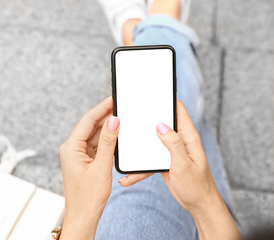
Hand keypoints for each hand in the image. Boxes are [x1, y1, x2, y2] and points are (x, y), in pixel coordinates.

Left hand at [59, 97, 119, 239]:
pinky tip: (116, 135)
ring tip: (121, 118)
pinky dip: (106, 139)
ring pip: (93, 134)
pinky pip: (95, 144)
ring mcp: (77, 154)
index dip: (101, 108)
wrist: (83, 216)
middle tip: (120, 106)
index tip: (113, 99)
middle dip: (105, 116)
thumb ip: (107, 142)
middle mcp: (71, 148)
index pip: (87, 121)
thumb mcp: (101, 167)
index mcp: (70, 147)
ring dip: (107, 127)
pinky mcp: (84, 160)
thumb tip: (113, 121)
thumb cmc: (88, 197)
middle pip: (90, 125)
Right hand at [118, 100, 240, 239]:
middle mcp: (180, 140)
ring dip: (139, 145)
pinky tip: (128, 177)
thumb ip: (173, 144)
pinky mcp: (165, 160)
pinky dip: (139, 167)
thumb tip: (161, 125)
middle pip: (161, 123)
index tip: (150, 95)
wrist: (199, 205)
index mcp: (188, 137)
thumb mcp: (184, 165)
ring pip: (152, 141)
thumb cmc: (197, 186)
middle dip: (146, 119)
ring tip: (124, 147)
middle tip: (129, 116)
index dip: (165, 100)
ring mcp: (171, 150)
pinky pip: (149, 159)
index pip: (178, 110)